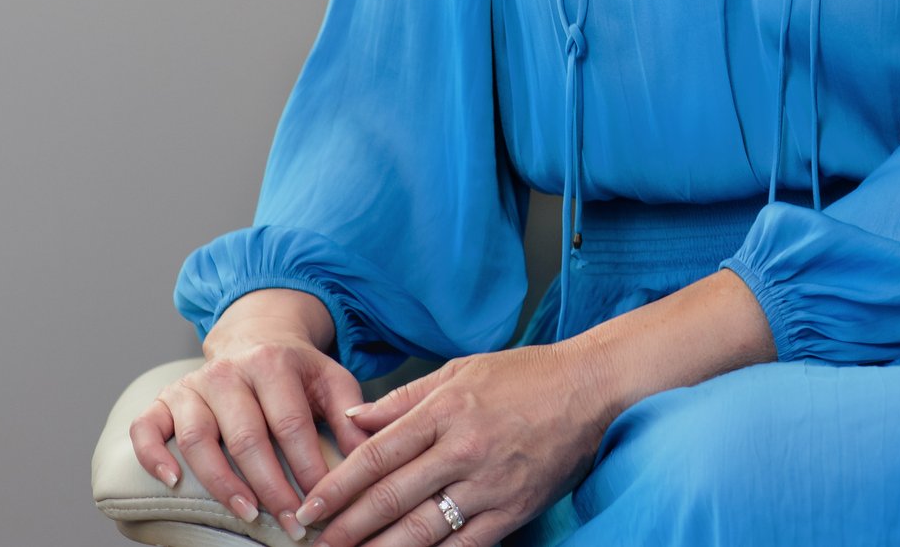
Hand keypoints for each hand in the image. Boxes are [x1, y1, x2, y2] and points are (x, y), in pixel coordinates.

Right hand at [128, 288, 369, 540]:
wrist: (254, 336)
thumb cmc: (296, 370)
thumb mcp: (331, 380)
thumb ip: (351, 414)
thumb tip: (367, 452)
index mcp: (272, 363)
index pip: (291, 424)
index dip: (307, 468)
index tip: (322, 503)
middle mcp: (229, 372)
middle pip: (247, 438)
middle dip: (271, 487)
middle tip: (291, 523)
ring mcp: (192, 386)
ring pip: (198, 439)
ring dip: (222, 483)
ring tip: (248, 514)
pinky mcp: (164, 400)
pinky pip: (146, 428)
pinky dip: (152, 455)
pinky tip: (171, 482)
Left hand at [293, 343, 611, 546]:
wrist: (590, 387)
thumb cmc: (525, 375)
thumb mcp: (460, 370)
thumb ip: (404, 399)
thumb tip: (353, 420)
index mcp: (445, 410)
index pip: (377, 455)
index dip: (338, 486)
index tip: (309, 508)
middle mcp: (463, 449)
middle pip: (391, 497)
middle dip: (347, 526)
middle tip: (316, 544)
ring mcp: (489, 483)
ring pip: (422, 528)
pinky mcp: (514, 509)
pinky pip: (464, 545)